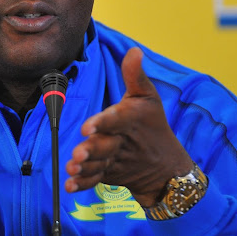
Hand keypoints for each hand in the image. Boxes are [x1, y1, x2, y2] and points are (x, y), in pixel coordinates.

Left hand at [64, 47, 193, 206]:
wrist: (166, 166)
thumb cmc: (153, 125)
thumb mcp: (148, 97)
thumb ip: (135, 75)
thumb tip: (134, 50)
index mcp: (131, 120)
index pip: (118, 120)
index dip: (104, 122)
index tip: (88, 126)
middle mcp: (122, 142)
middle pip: (106, 146)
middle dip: (93, 150)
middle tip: (79, 153)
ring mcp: (115, 161)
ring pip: (99, 165)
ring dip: (86, 168)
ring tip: (73, 167)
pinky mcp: (109, 174)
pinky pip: (95, 180)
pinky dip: (83, 184)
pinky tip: (70, 185)